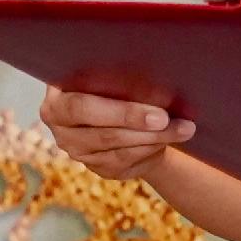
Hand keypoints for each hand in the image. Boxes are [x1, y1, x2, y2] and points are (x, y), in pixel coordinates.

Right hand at [39, 83, 191, 180]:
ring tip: (183, 129)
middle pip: (102, 132)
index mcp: (57, 98)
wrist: (121, 112)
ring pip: (118, 150)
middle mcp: (61, 128)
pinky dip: (149, 150)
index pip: (81, 106)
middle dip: (140, 126)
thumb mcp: (109, 74)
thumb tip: (153, 72)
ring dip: (154, 139)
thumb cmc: (115, 83)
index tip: (156, 113)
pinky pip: (124, 162)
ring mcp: (77, 151)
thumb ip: (115, 74)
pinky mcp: (97, 168)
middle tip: (169, 120)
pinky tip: (168, 140)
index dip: (120, 112)